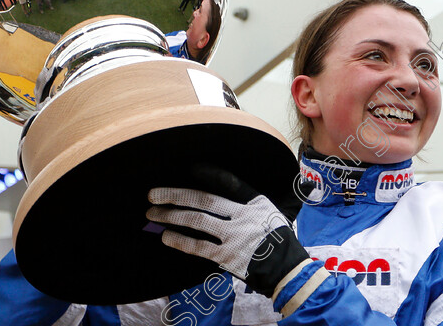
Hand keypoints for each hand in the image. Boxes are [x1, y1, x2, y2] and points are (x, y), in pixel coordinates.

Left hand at [147, 168, 309, 297]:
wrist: (289, 273)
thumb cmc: (281, 242)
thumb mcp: (275, 213)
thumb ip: (255, 202)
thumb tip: (237, 190)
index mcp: (255, 202)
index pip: (227, 182)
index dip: (206, 174)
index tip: (188, 169)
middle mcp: (243, 216)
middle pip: (203, 200)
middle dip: (175, 195)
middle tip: (154, 194)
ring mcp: (234, 237)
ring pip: (196, 221)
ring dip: (171, 216)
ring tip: (153, 213)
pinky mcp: (226, 257)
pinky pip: (197, 246)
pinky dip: (179, 240)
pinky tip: (166, 236)